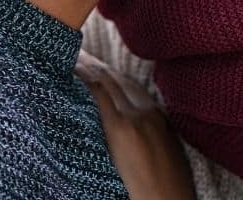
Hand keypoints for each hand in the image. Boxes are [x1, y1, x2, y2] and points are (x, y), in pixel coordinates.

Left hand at [75, 51, 195, 199]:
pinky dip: (88, 82)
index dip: (111, 75)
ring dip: (90, 69)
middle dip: (98, 68)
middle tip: (80, 56)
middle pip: (118, 81)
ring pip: (109, 83)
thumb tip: (138, 130)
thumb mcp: (168, 150)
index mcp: (158, 115)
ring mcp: (133, 117)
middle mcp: (146, 110)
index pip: (131, 87)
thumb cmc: (169, 184)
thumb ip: (153, 132)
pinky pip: (101, 96)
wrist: (167, 199)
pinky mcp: (121, 127)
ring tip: (73, 59)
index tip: (97, 66)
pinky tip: (75, 71)